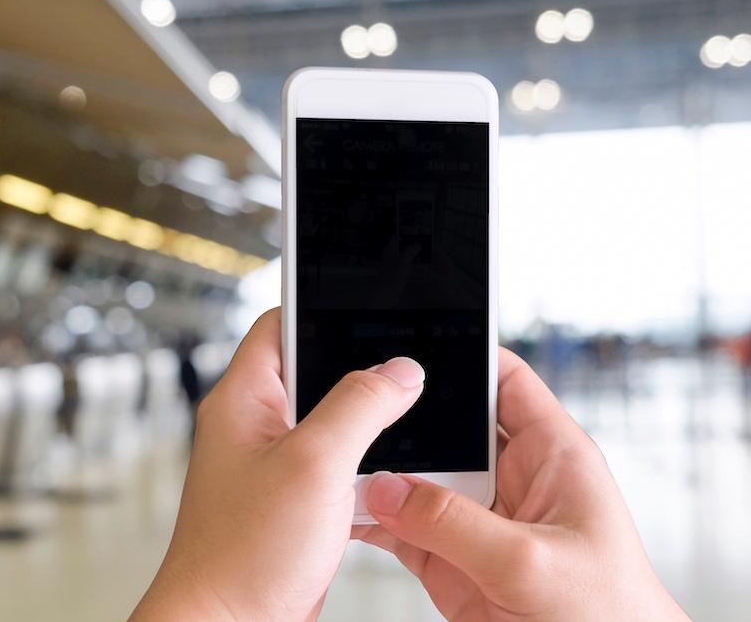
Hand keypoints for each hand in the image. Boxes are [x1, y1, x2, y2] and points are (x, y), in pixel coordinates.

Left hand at [132, 308, 425, 620]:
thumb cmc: (242, 553)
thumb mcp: (313, 464)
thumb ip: (359, 406)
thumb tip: (399, 370)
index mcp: (242, 400)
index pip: (278, 325)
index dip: (323, 308)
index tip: (371, 303)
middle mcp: (252, 427)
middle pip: (312, 372)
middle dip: (360, 371)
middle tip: (405, 369)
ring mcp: (272, 466)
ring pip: (330, 424)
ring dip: (367, 426)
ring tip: (406, 423)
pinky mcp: (291, 502)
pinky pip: (335, 467)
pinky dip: (365, 468)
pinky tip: (390, 476)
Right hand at [355, 348, 687, 620]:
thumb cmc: (610, 618)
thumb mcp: (533, 563)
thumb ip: (457, 523)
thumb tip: (389, 491)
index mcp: (551, 454)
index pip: (504, 380)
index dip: (460, 356)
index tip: (406, 351)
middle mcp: (509, 479)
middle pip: (444, 426)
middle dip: (400, 419)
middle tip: (353, 413)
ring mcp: (475, 519)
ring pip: (412, 477)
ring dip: (376, 472)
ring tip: (335, 462)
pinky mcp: (447, 558)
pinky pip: (397, 524)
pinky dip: (367, 517)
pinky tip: (340, 509)